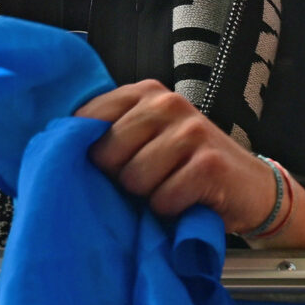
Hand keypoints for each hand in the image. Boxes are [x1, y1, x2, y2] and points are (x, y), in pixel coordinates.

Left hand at [76, 80, 278, 230]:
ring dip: (148, 196)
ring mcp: (191, 130)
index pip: (87, 118)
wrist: (250, 188)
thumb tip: (54, 151)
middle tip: (148, 180)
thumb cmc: (187, 167)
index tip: (107, 165)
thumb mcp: (148, 140)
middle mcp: (168, 104)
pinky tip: (187, 201)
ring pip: (133, 178)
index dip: (88, 152)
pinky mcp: (208, 164)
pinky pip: (163, 199)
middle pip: (106, 152)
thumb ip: (111, 135)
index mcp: (146, 93)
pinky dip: (170, 210)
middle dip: (120, 178)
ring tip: (169, 188)